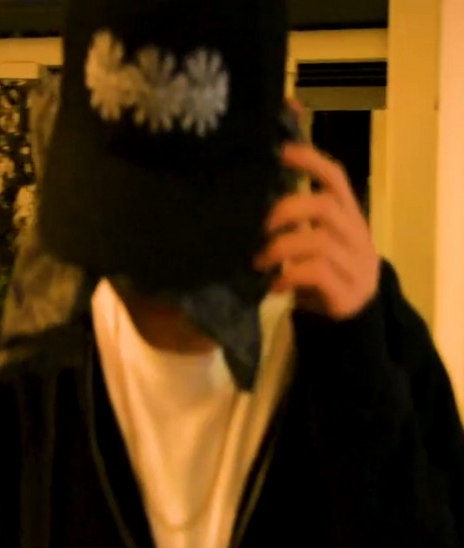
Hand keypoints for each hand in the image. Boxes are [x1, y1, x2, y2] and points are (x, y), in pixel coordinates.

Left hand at [254, 143, 380, 319]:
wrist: (350, 328)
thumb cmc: (325, 281)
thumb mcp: (313, 248)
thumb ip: (299, 227)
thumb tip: (254, 208)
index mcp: (349, 219)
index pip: (337, 180)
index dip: (311, 162)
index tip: (281, 153)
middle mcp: (358, 237)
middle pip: (327, 206)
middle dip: (288, 210)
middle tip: (262, 227)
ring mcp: (357, 266)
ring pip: (321, 241)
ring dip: (281, 248)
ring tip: (260, 262)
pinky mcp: (348, 294)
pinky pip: (317, 273)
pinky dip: (289, 276)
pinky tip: (274, 287)